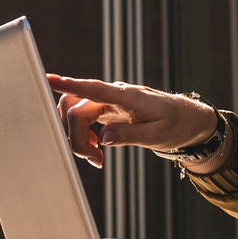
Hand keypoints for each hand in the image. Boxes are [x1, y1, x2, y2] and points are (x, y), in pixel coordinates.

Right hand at [44, 74, 217, 167]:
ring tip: (97, 158)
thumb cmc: (177, 125)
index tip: (48, 78)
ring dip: (79, 138)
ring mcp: (110, 102)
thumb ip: (130, 136)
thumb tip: (103, 139)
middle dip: (77, 136)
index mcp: (128, 97)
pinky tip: (98, 151)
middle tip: (95, 159)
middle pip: (78, 110)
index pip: (94, 88)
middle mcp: (115, 96)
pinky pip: (86, 120)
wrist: (189, 120)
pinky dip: (85, 137)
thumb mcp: (158, 135)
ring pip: (78, 115)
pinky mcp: (109, 111)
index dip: (70, 84)